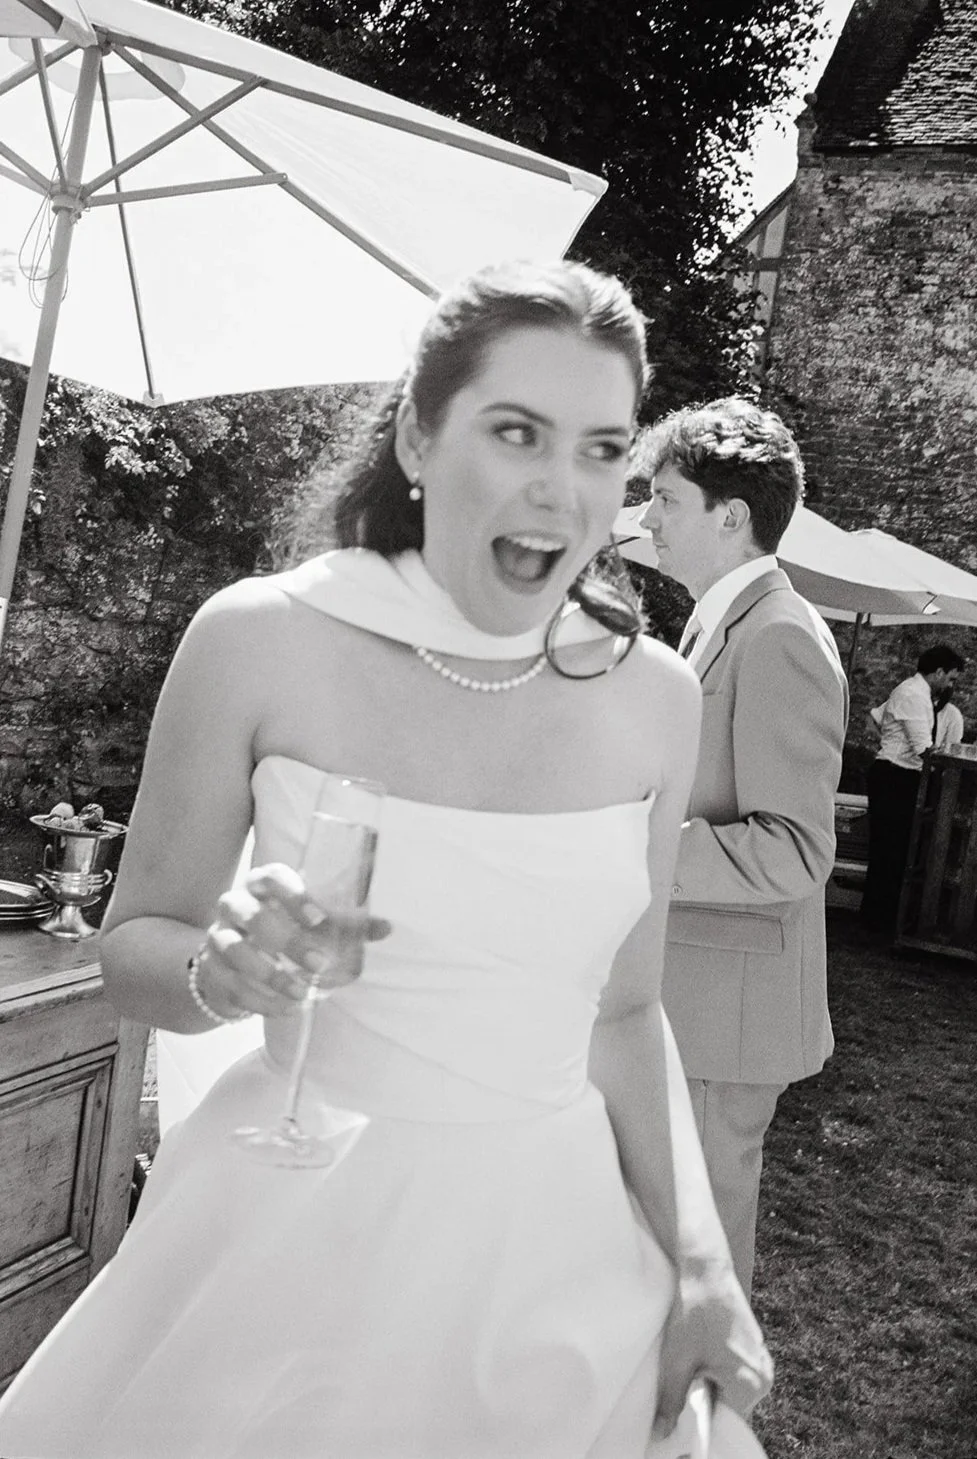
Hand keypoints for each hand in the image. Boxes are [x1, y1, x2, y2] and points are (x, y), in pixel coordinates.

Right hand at [196, 862, 390, 1019]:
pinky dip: (260, 1000)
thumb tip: (386, 928)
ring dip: (271, 975)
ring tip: (301, 994)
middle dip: (286, 941)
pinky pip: (231, 985)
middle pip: (252, 915)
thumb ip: (345, 924)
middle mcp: (234, 905)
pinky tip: (286, 1009)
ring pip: (234, 950)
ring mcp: (217, 937)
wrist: (230, 963)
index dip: (293, 895)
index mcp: (261, 886)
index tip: (318, 919)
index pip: (270, 876)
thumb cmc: (279, 932)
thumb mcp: (309, 924)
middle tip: (319, 965)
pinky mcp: (209, 969)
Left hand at [652, 1258, 772, 1438]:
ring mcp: (761, 1361)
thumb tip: (662, 1433)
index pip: (730, 1427)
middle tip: (683, 1395)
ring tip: (692, 1370)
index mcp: (750, 1384)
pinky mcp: (754, 1348)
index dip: (705, 1431)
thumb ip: (672, 1402)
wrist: (706, 1269)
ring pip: (733, 1392)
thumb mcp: (677, 1360)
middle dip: (706, 1407)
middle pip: (732, 1410)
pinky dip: (717, 1375)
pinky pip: (736, 1375)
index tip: (686, 1429)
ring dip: (711, 1390)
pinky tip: (699, 1359)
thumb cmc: (693, 1310)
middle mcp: (763, 1375)